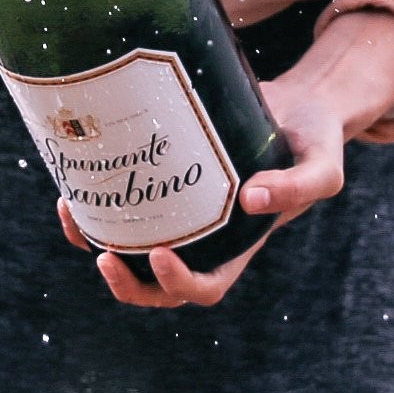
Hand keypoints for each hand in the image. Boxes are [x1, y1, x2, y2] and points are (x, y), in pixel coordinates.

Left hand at [56, 10, 393, 307]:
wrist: (297, 105)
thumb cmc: (313, 139)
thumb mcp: (322, 164)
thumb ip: (297, 184)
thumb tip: (250, 199)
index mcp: (239, 247)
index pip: (206, 287)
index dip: (179, 284)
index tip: (161, 253)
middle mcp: (204, 239)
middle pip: (156, 287)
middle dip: (126, 284)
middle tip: (104, 256)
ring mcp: (178, 214)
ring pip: (127, 250)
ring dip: (94, 243)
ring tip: (72, 211)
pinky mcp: (160, 183)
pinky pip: (118, 207)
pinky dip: (92, 204)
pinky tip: (73, 181)